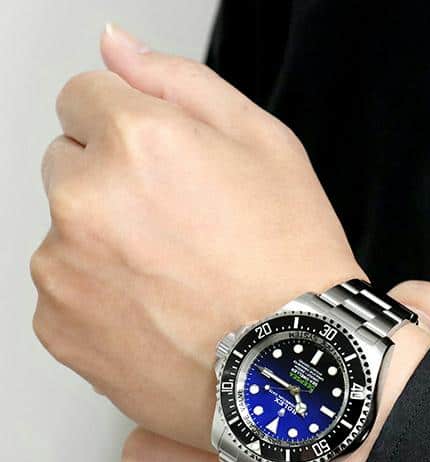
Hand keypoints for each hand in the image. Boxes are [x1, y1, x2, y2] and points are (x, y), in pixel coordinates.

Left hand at [31, 25, 365, 448]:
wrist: (292, 369)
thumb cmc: (292, 264)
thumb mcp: (268, 147)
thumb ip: (182, 83)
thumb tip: (116, 48)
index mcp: (136, 142)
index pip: (84, 98)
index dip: (131, 131)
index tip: (164, 170)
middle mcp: (85, 202)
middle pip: (69, 165)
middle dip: (113, 185)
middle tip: (180, 232)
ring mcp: (64, 271)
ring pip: (66, 233)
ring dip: (105, 246)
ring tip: (175, 283)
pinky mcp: (60, 328)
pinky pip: (64, 293)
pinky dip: (99, 300)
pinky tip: (156, 316)